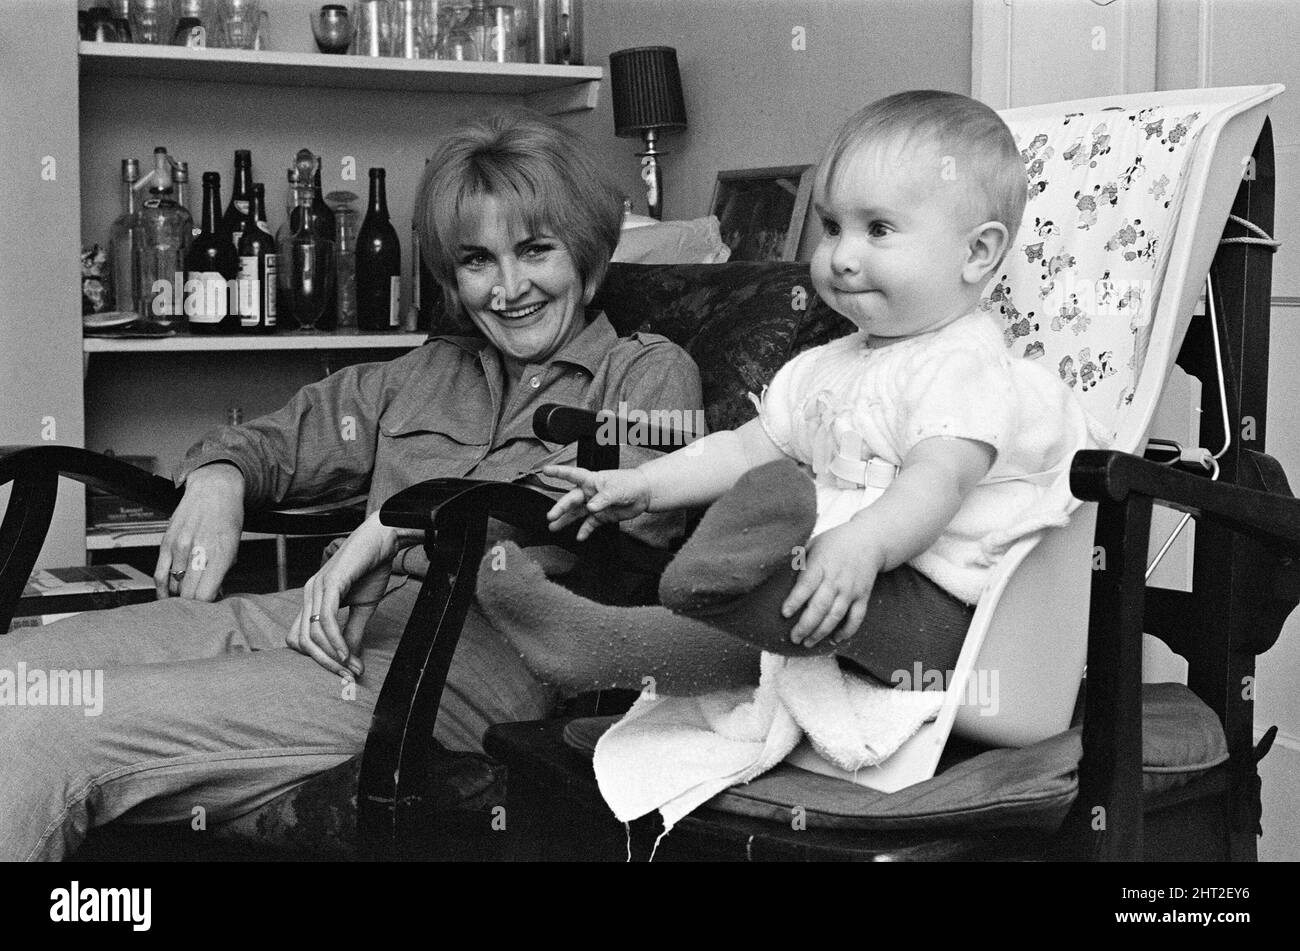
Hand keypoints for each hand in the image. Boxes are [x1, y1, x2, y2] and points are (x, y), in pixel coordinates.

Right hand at [155, 462, 244, 600]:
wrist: (214, 489)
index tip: (211, 608)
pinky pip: (159, 574)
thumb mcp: (235, 545)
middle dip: (194, 604)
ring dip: (180, 594)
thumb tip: (215, 594)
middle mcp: (198, 552)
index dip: (207, 607)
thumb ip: (223, 571)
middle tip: (200, 604)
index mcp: (220, 554)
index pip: (206, 595)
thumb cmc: (228, 518)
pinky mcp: (166, 543)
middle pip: (188, 594)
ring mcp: (179, 547)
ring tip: (189, 593)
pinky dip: (162, 589)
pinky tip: (167, 596)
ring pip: (174, 586)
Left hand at [288, 510, 397, 679]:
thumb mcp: (362, 607)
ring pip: (312, 632)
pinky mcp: (330, 582)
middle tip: (345, 677)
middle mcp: (309, 593)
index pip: (299, 637)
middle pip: (302, 639)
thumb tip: (350, 661)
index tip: (340, 671)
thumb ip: (352, 632)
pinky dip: (335, 639)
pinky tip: (346, 651)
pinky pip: (326, 617)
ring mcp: (317, 587)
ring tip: (350, 668)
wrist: (383, 539)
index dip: (315, 658)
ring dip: (331, 655)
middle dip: (323, 663)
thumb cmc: (372, 568)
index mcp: (313, 599)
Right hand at [542, 464, 651, 541]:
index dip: (559, 472)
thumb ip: (603, 498)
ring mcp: (594, 505)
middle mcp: (590, 492)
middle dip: (560, 507)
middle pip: (571, 499)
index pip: (572, 475)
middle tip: (551, 515)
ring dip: (565, 520)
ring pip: (576, 513)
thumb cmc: (630, 484)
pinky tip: (579, 536)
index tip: (546, 470)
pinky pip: (589, 524)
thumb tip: (591, 507)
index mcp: (592, 480)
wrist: (644, 494)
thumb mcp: (616, 489)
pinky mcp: (601, 517)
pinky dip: (584, 531)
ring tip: (553, 527)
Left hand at [781, 523, 884, 648]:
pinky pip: (856, 618)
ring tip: (807, 643)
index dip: (795, 600)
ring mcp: (851, 589)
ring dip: (821, 632)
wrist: (870, 540)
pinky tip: (835, 640)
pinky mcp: (863, 596)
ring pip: (836, 616)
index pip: (807, 585)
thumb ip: (798, 560)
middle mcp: (836, 579)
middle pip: (820, 606)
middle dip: (806, 625)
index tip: (784, 613)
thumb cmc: (835, 542)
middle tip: (794, 638)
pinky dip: (847, 631)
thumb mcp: (814, 543)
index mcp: (821, 564)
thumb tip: (776, 572)